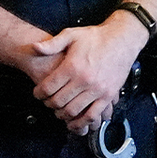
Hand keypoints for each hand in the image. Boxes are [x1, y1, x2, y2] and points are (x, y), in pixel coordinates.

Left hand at [31, 12, 147, 133]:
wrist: (122, 40)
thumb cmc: (96, 37)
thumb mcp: (71, 35)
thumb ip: (52, 44)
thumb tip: (35, 47)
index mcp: (72, 66)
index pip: (48, 87)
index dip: (39, 93)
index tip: (37, 94)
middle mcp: (84, 80)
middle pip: (59, 102)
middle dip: (49, 105)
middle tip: (47, 102)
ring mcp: (97, 90)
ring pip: (73, 111)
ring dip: (63, 115)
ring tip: (59, 111)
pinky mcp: (107, 96)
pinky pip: (93, 115)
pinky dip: (82, 122)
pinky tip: (76, 122)